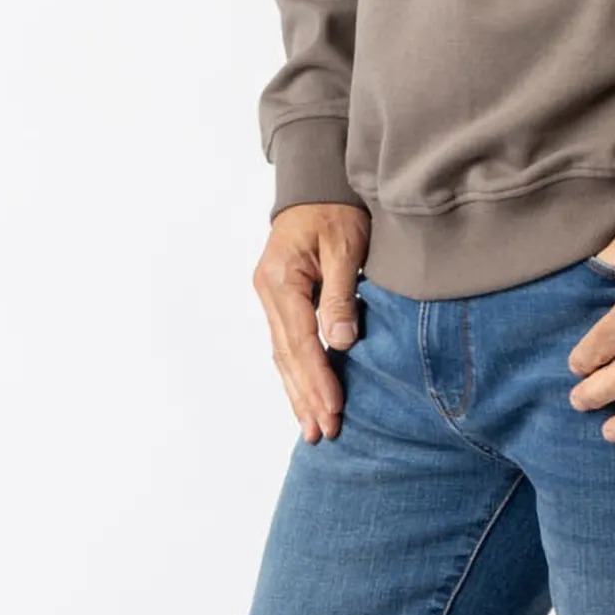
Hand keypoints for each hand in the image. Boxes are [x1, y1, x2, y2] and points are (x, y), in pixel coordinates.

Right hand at [252, 202, 370, 443]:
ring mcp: (270, 297)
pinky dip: (297, 372)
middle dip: (305, 396)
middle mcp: (268, 292)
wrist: (319, 181)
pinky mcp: (281, 298)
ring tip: (313, 428)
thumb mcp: (345, 244)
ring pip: (283, 355)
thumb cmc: (335, 208)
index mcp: (280, 279)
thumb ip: (341, 292)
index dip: (317, 377)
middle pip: (286, 355)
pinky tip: (306, 395)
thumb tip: (340, 341)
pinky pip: (287, 343)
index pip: (300, 340)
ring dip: (298, 392)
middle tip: (324, 432)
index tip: (334, 408)